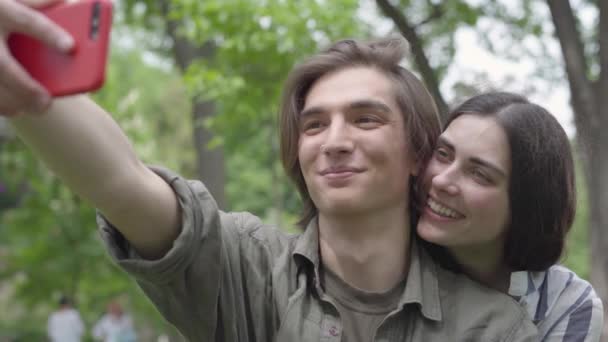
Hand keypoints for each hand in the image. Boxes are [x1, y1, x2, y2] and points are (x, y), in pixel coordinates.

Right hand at [0, 0, 73, 115]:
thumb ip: (40, 3)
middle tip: (47, 102)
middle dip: (24, 85)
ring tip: (40, 108)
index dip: (48, 33)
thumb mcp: (17, 2)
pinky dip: (0, 103)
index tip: (71, 47)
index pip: (26, 20)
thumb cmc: (5, 11)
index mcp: (2, 9)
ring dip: (13, 98)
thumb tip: (67, 4)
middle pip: (1, 63)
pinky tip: (17, 110)